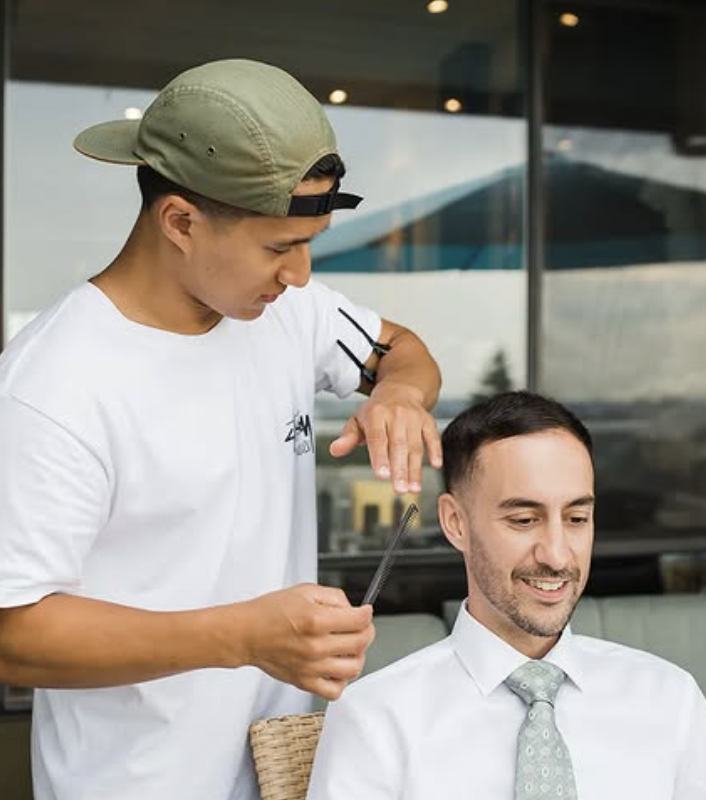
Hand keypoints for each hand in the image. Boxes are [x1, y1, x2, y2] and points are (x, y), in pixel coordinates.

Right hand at [240, 584, 373, 700]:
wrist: (246, 633)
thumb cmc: (270, 612)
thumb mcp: (305, 591)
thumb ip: (334, 597)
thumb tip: (353, 609)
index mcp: (316, 620)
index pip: (359, 620)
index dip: (367, 613)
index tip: (365, 612)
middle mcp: (315, 646)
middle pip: (360, 643)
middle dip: (367, 631)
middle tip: (361, 626)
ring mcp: (311, 667)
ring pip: (353, 668)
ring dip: (358, 656)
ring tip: (350, 647)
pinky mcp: (304, 682)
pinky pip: (335, 691)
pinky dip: (342, 680)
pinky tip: (337, 667)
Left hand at [329, 383, 441, 493]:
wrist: (400, 390)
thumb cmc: (376, 411)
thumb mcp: (357, 420)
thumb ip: (348, 437)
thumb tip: (335, 450)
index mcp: (375, 414)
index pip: (377, 438)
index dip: (380, 457)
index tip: (382, 475)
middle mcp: (396, 414)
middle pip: (398, 444)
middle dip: (400, 469)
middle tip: (399, 489)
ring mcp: (414, 417)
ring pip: (415, 445)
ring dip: (415, 468)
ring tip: (413, 488)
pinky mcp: (428, 421)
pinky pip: (433, 436)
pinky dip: (436, 451)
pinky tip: (435, 465)